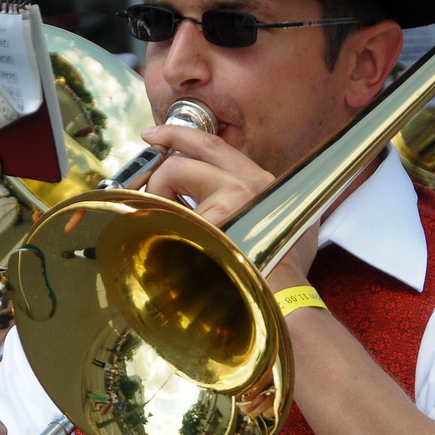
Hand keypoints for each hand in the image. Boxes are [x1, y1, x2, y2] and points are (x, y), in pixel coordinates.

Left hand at [140, 121, 315, 287]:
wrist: (283, 300)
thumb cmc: (280, 274)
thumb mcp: (285, 227)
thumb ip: (266, 207)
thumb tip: (257, 205)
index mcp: (262, 183)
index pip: (218, 147)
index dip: (186, 136)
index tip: (164, 134)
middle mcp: (249, 183)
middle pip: (196, 146)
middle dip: (169, 138)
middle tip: (149, 137)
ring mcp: (232, 197)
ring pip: (174, 170)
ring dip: (159, 191)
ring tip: (165, 218)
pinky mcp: (213, 217)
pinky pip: (169, 205)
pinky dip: (160, 218)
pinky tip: (166, 238)